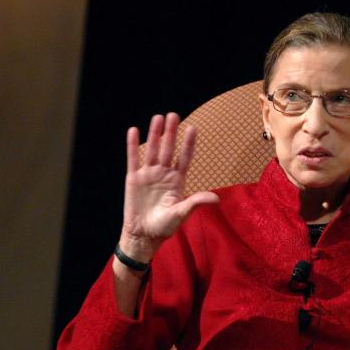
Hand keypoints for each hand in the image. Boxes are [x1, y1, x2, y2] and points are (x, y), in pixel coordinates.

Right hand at [119, 113, 219, 261]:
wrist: (144, 235)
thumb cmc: (165, 226)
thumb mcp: (182, 213)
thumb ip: (196, 202)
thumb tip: (216, 197)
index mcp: (177, 181)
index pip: (184, 158)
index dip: (188, 144)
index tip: (192, 129)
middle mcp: (163, 174)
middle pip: (168, 149)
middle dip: (171, 132)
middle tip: (174, 115)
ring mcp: (148, 174)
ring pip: (152, 150)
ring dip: (155, 134)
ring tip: (158, 118)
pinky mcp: (133, 178)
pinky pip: (133, 158)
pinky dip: (133, 145)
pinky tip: (134, 131)